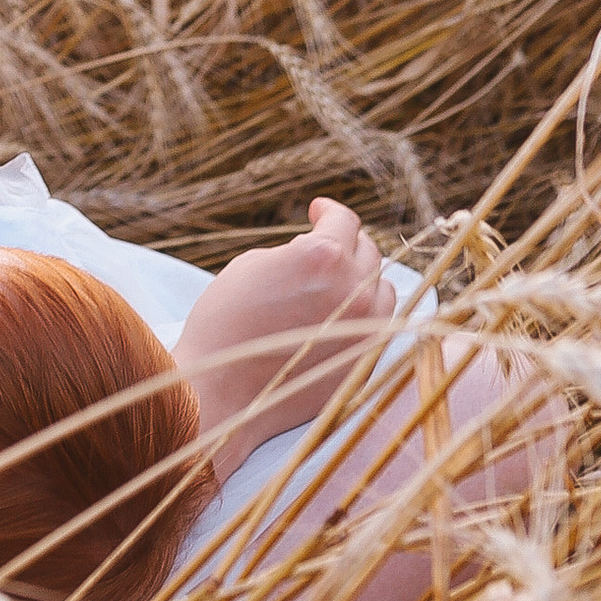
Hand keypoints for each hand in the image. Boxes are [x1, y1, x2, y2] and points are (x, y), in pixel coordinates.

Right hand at [176, 198, 393, 482]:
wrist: (218, 389)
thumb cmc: (225, 320)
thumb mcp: (257, 263)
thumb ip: (300, 251)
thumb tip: (324, 251)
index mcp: (325, 256)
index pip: (344, 221)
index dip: (328, 212)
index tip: (318, 211)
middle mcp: (354, 290)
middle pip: (367, 253)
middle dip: (345, 245)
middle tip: (325, 247)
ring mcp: (364, 330)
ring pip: (383, 290)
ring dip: (362, 280)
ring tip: (336, 282)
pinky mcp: (363, 363)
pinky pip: (380, 328)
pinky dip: (366, 315)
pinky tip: (341, 313)